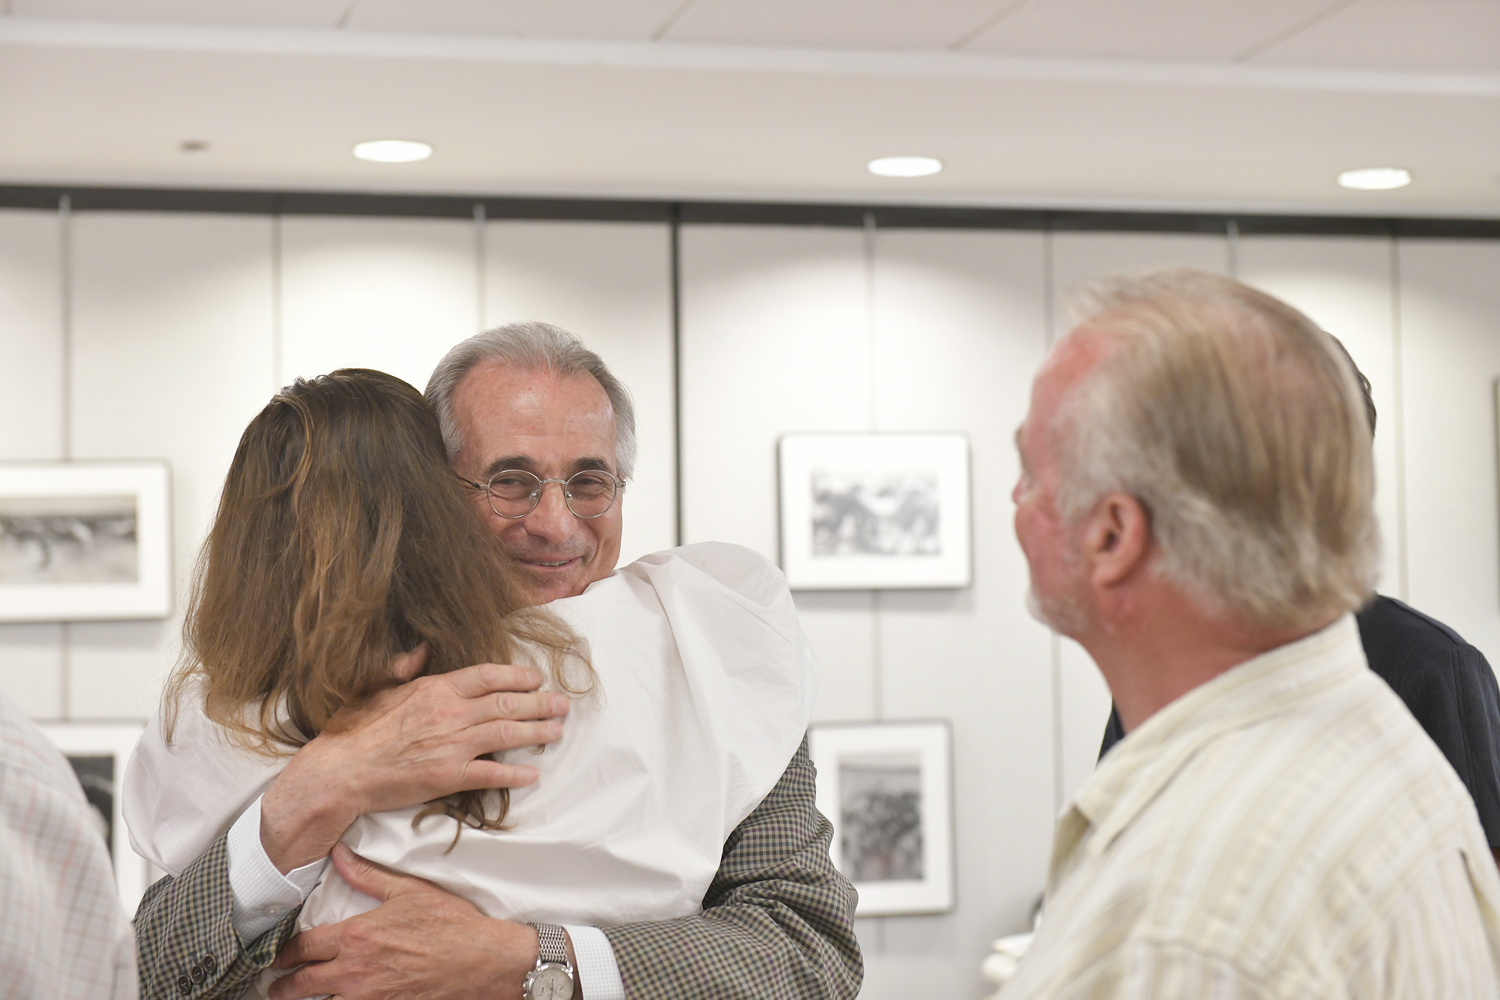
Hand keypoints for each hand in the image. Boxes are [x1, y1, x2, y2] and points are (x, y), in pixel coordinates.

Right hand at [261, 649, 570, 871]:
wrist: (341, 770)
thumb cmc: (355, 729)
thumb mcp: (377, 687)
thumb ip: (403, 667)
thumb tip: (419, 649)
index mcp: (434, 689)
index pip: (486, 676)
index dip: (516, 676)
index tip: (536, 678)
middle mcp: (449, 714)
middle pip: (506, 703)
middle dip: (539, 703)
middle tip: (563, 704)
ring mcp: (451, 746)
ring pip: (506, 734)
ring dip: (536, 732)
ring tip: (557, 731)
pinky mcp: (448, 776)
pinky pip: (490, 774)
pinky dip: (514, 774)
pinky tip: (533, 774)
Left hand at [268, 844, 541, 999]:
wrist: (482, 960)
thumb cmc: (450, 924)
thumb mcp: (409, 891)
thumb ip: (366, 876)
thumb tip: (338, 854)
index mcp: (357, 937)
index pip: (303, 949)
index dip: (284, 954)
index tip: (277, 956)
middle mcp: (355, 972)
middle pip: (302, 985)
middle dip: (283, 987)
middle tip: (275, 987)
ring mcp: (369, 998)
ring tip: (301, 998)